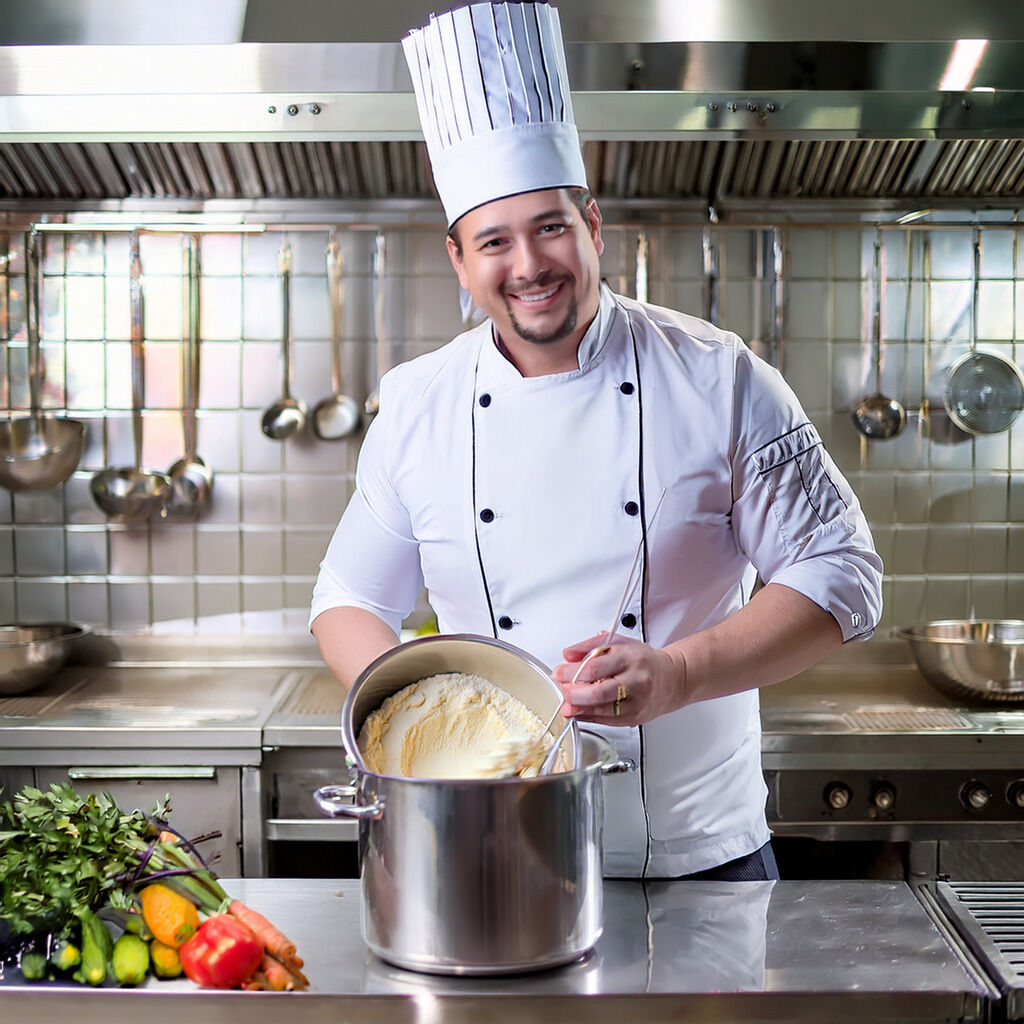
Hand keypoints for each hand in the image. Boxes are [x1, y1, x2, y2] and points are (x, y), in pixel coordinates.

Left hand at [551, 632, 685, 725]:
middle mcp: (636, 681)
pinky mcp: (636, 718)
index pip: (595, 667)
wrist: (672, 678)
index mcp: (630, 658)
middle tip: (562, 690)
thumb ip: (591, 646)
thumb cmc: (644, 660)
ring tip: (567, 703)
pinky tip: (580, 711)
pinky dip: (589, 716)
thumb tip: (568, 654)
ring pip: (601, 710)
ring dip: (578, 708)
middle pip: (598, 692)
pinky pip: (607, 720)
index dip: (572, 672)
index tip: (559, 672)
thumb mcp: (619, 642)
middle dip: (573, 693)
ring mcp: (637, 702)